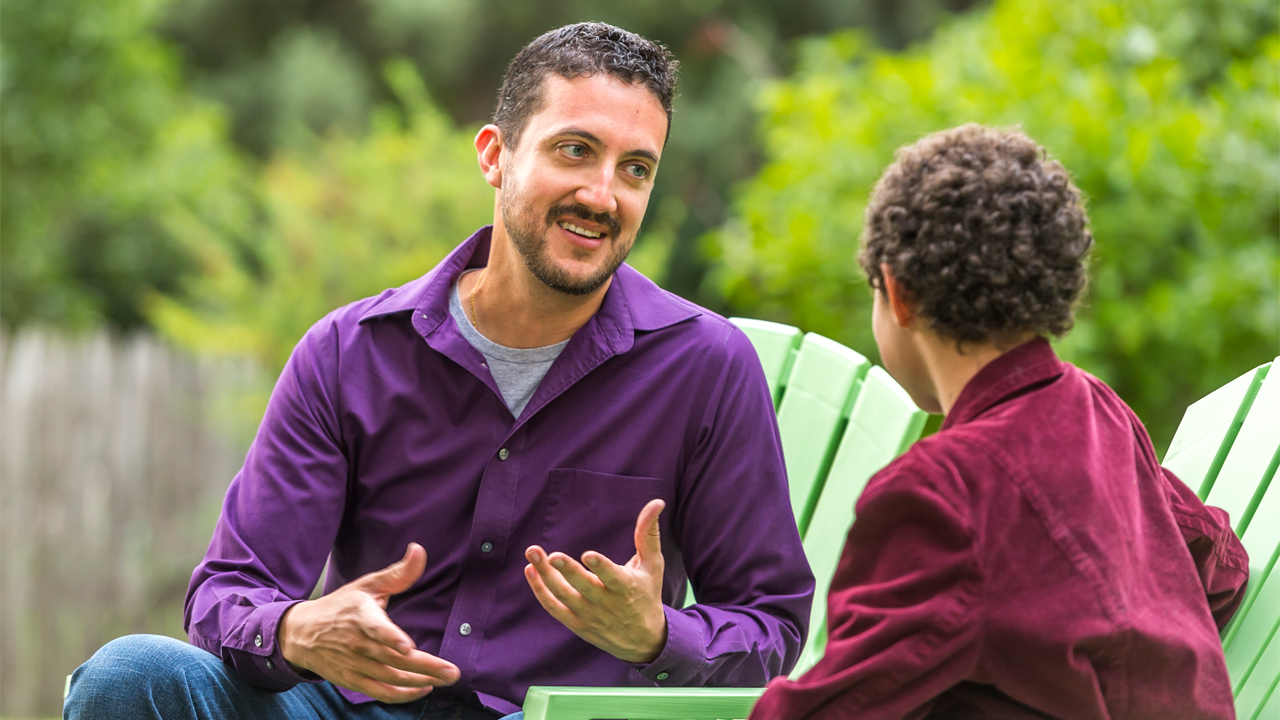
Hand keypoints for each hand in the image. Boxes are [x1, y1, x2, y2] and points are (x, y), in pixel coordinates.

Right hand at [279, 544, 459, 702]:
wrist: (302, 633)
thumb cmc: (341, 606)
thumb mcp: (367, 584)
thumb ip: (398, 573)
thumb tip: (419, 550)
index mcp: (360, 616)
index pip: (375, 628)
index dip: (391, 638)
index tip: (406, 647)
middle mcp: (357, 643)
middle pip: (393, 659)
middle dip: (426, 667)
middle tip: (452, 672)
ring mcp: (354, 665)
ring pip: (391, 678)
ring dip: (420, 681)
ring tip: (447, 679)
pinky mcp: (353, 680)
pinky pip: (380, 692)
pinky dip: (402, 695)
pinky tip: (424, 689)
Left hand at [524, 499, 668, 662]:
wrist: (643, 640)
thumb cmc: (647, 594)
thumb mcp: (653, 565)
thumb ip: (649, 533)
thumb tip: (657, 502)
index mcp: (627, 587)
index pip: (612, 576)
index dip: (600, 567)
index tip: (587, 555)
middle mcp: (606, 603)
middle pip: (583, 587)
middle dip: (567, 570)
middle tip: (551, 555)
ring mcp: (589, 615)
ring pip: (563, 596)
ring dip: (545, 576)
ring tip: (533, 553)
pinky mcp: (576, 624)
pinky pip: (554, 608)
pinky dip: (540, 591)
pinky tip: (531, 570)